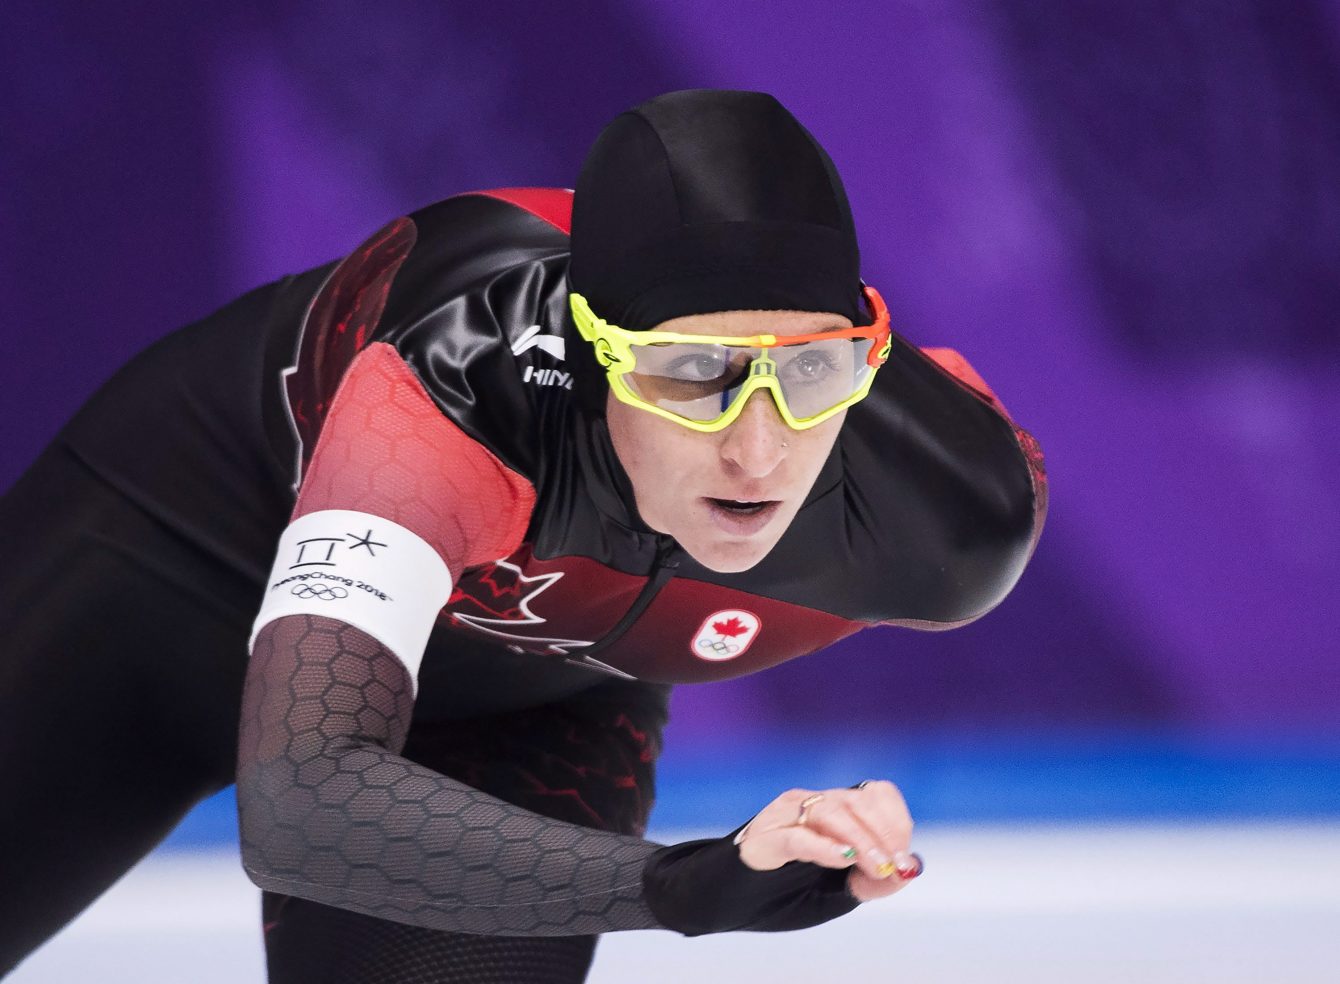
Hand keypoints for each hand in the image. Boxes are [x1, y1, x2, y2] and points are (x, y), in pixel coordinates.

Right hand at [734, 781, 920, 902]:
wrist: (730, 899)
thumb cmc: (785, 891)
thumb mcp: (838, 892)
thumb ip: (872, 883)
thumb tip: (908, 871)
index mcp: (835, 809)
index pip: (876, 794)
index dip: (896, 821)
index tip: (905, 857)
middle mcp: (812, 803)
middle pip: (858, 802)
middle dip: (884, 834)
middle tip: (894, 867)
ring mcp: (786, 816)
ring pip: (831, 812)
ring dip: (861, 840)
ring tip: (875, 867)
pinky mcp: (764, 838)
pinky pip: (797, 835)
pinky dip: (823, 846)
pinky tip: (841, 859)